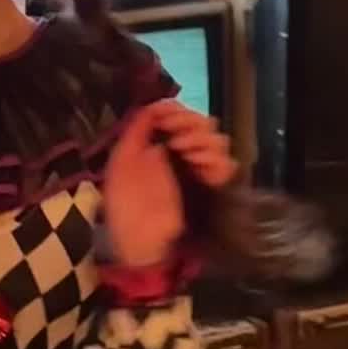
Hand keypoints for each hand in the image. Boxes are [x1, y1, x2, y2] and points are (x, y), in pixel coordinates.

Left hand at [103, 100, 236, 268]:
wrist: (140, 241)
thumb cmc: (124, 205)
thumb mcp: (121, 163)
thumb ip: (137, 132)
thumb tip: (155, 107)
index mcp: (158, 145)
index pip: (178, 115)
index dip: (175, 111)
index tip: (166, 118)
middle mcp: (181, 154)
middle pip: (202, 122)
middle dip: (190, 122)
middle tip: (175, 136)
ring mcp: (197, 170)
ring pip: (218, 139)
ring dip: (201, 139)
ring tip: (182, 150)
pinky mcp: (209, 188)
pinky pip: (226, 165)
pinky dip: (216, 159)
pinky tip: (199, 164)